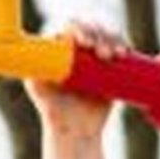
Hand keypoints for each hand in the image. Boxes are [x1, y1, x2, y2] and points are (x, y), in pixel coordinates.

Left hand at [29, 19, 125, 139]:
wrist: (77, 130)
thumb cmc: (54, 111)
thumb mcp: (40, 94)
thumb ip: (34, 79)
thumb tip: (34, 64)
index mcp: (58, 47)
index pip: (69, 28)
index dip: (79, 29)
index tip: (85, 44)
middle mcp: (76, 47)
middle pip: (90, 28)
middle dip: (99, 35)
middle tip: (103, 54)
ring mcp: (94, 55)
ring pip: (106, 35)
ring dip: (113, 39)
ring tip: (118, 55)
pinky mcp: (111, 65)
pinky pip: (119, 47)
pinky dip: (124, 45)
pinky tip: (126, 50)